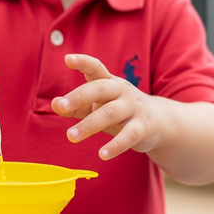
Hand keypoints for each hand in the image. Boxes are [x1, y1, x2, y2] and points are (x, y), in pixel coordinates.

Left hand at [51, 54, 167, 160]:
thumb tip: (54, 104)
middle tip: (60, 106)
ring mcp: (133, 108)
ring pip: (110, 113)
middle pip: (99, 89)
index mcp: (109, 82)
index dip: (83, 62)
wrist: (159, 122)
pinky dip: (115, 145)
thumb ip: (76, 106)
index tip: (67, 59)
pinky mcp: (142, 127)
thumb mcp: (98, 106)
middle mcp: (121, 91)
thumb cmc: (120, 111)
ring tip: (71, 137)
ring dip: (89, 125)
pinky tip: (102, 155)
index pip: (96, 68)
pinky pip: (128, 135)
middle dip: (79, 96)